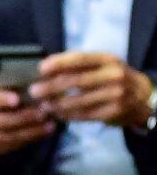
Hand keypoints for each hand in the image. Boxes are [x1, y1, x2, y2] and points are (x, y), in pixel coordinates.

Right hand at [0, 59, 56, 155]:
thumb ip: (7, 71)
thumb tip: (35, 70)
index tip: (16, 99)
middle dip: (20, 117)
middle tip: (42, 113)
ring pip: (2, 135)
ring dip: (27, 131)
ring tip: (48, 124)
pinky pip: (6, 145)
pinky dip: (26, 139)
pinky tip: (43, 131)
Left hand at [29, 52, 153, 127]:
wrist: (141, 98)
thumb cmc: (114, 79)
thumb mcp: (103, 66)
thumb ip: (80, 66)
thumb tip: (48, 68)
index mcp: (108, 59)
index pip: (81, 59)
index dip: (60, 63)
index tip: (41, 68)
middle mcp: (113, 75)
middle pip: (76, 81)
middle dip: (52, 86)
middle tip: (34, 91)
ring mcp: (114, 95)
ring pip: (78, 101)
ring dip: (57, 104)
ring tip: (42, 105)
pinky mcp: (112, 113)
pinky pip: (84, 115)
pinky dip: (68, 115)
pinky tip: (56, 114)